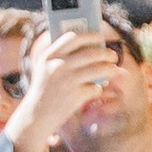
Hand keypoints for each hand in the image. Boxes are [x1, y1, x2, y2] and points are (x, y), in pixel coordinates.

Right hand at [7, 30, 118, 151]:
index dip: (90, 35)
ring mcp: (68, 80)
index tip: (99, 36)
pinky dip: (98, 89)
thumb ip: (62, 56)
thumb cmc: (46, 89)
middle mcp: (58, 66)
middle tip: (112, 56)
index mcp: (50, 56)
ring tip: (114, 70)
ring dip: (110, 69)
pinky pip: (96, 87)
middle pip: (91, 53)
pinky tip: (95, 90)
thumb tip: (92, 46)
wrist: (37, 115)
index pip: (73, 37)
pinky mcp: (75, 95)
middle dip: (106, 53)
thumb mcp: (46, 68)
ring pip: (99, 69)